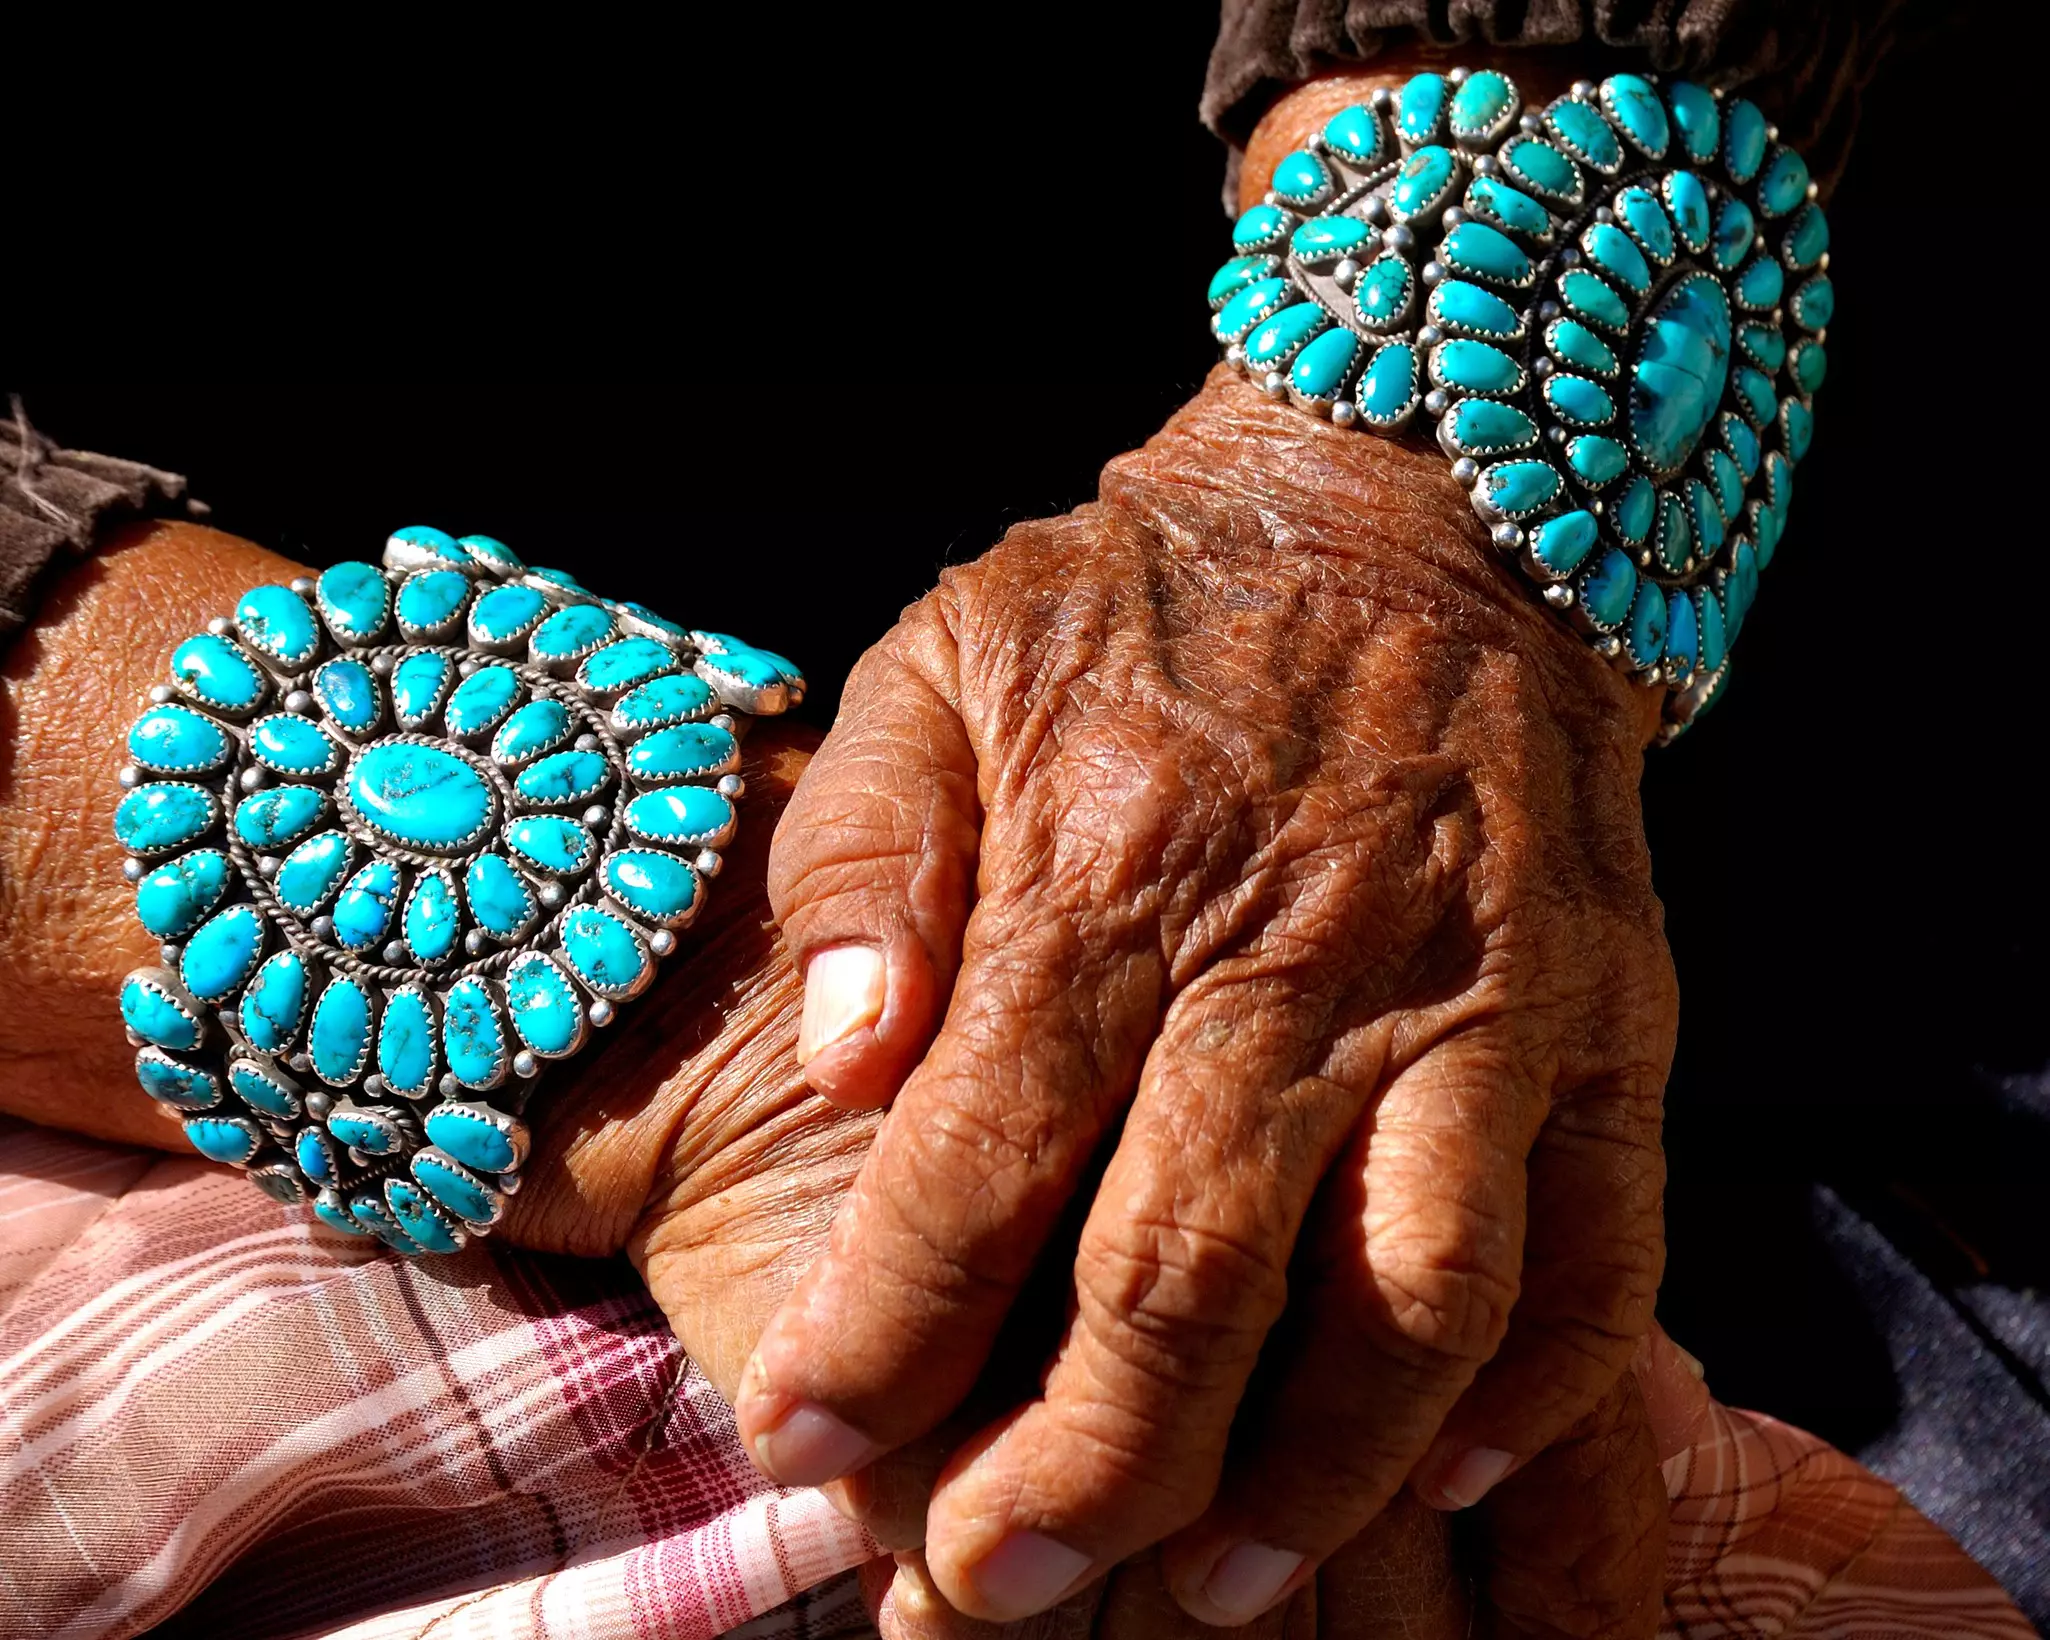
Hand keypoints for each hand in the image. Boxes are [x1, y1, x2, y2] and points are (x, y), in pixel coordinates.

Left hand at [745, 100, 1677, 1619]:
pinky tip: (1439, 1476)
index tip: (798, 1444)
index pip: (976, 1157)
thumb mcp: (942, 665)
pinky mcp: (1604, 1013)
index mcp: (1112, 868)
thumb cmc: (1147, 607)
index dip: (878, 1329)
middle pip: (1188, 1276)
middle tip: (990, 1582)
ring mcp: (1474, 992)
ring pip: (1410, 1300)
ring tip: (1206, 1583)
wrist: (1410, 504)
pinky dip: (1530, 1390)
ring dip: (1312, 1477)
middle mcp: (1301, 952)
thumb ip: (866, 867)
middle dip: (1073, 1468)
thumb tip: (838, 1072)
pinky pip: (1596, 1241)